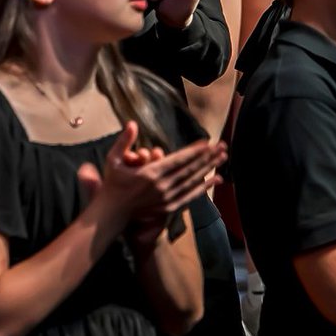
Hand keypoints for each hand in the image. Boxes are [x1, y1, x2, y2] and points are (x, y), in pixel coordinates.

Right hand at [76, 121, 225, 231]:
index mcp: (150, 174)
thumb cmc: (112, 184)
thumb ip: (124, 141)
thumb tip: (132, 123)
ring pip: (193, 181)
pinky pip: (190, 196)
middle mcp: (162, 186)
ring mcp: (167, 198)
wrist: (112, 212)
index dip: (194, 151)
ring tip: (223, 158)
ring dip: (209, 169)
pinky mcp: (169, 207)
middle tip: (222, 146)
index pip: (178, 160)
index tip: (207, 142)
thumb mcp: (113, 159)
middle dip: (207, 157)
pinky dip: (204, 187)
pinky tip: (216, 180)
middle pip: (190, 169)